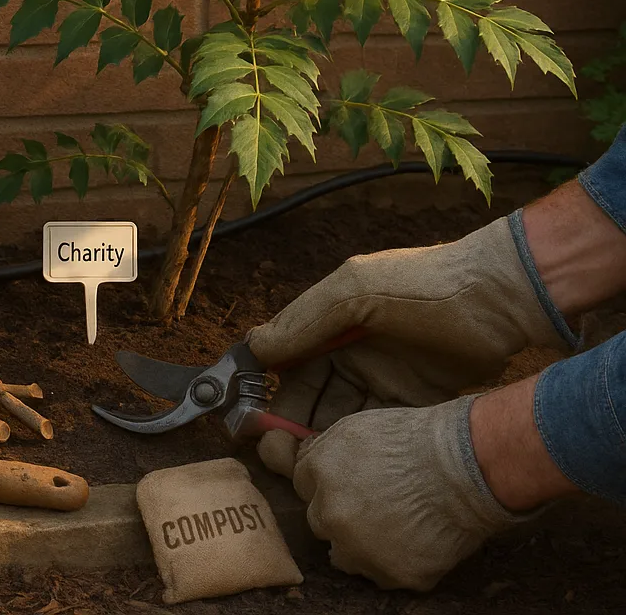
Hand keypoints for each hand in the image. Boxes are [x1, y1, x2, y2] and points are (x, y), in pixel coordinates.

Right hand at [247, 214, 568, 473]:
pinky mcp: (415, 400)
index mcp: (331, 324)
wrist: (497, 299)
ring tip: (315, 466)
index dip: (270, 394)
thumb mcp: (353, 293)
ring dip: (327, 439)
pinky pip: (378, 426)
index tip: (253, 425)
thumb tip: (254, 348)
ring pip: (344, 417)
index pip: (290, 365)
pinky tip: (352, 462)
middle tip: (285, 457)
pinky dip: (363, 443)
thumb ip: (304, 320)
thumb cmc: (420, 286)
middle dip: (296, 426)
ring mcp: (384, 378)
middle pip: (313, 397)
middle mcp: (353, 353)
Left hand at [292, 396, 532, 590]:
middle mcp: (331, 515)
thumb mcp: (357, 427)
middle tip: (375, 503)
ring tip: (394, 525)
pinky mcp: (394, 574)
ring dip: (361, 544)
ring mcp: (361, 549)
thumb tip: (301, 458)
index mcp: (319, 474)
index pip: (304, 487)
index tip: (351, 482)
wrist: (466, 467)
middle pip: (321, 523)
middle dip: (341, 514)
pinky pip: (385, 574)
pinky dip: (397, 561)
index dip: (329, 483)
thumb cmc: (416, 440)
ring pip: (346, 556)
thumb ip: (323, 449)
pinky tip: (415, 540)